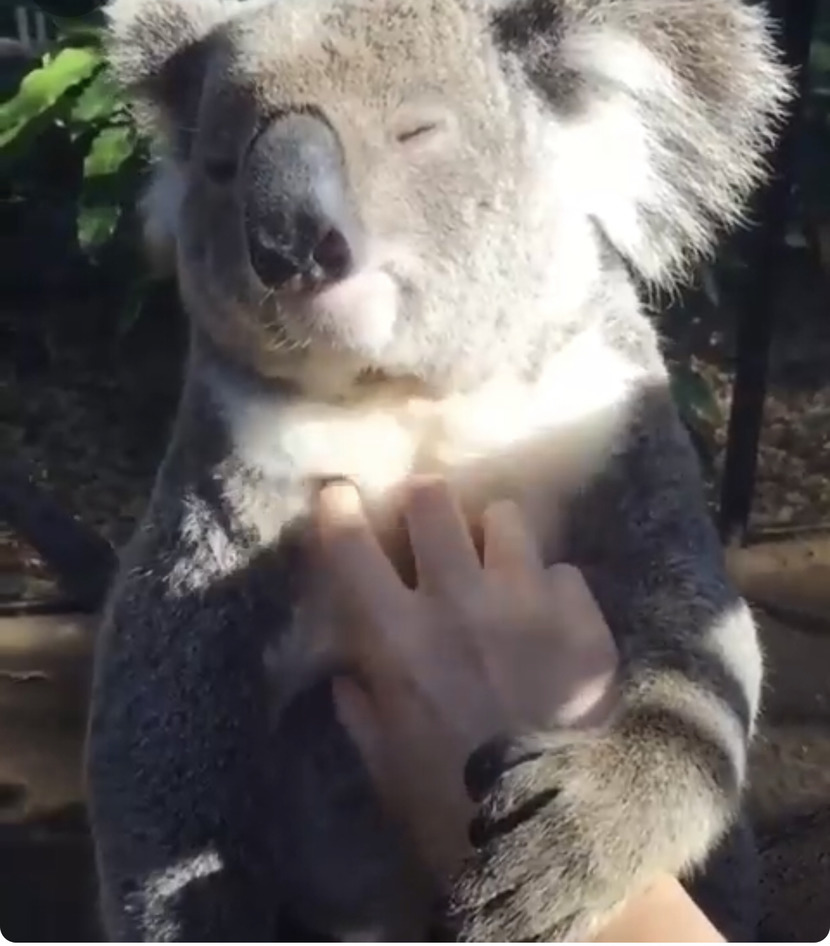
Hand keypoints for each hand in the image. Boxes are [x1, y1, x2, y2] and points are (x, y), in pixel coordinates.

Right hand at [312, 476, 618, 883]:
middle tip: (432, 518)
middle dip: (428, 502)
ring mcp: (526, 605)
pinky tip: (554, 622)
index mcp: (399, 640)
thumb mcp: (385, 765)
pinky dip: (552, 591)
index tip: (340, 494)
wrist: (553, 839)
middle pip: (434, 502)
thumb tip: (350, 670)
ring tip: (501, 562)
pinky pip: (563, 571)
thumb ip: (363, 708)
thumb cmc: (451, 809)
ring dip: (496, 537)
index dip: (339, 511)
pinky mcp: (583, 621)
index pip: (352, 550)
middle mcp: (459, 604)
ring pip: (507, 518)